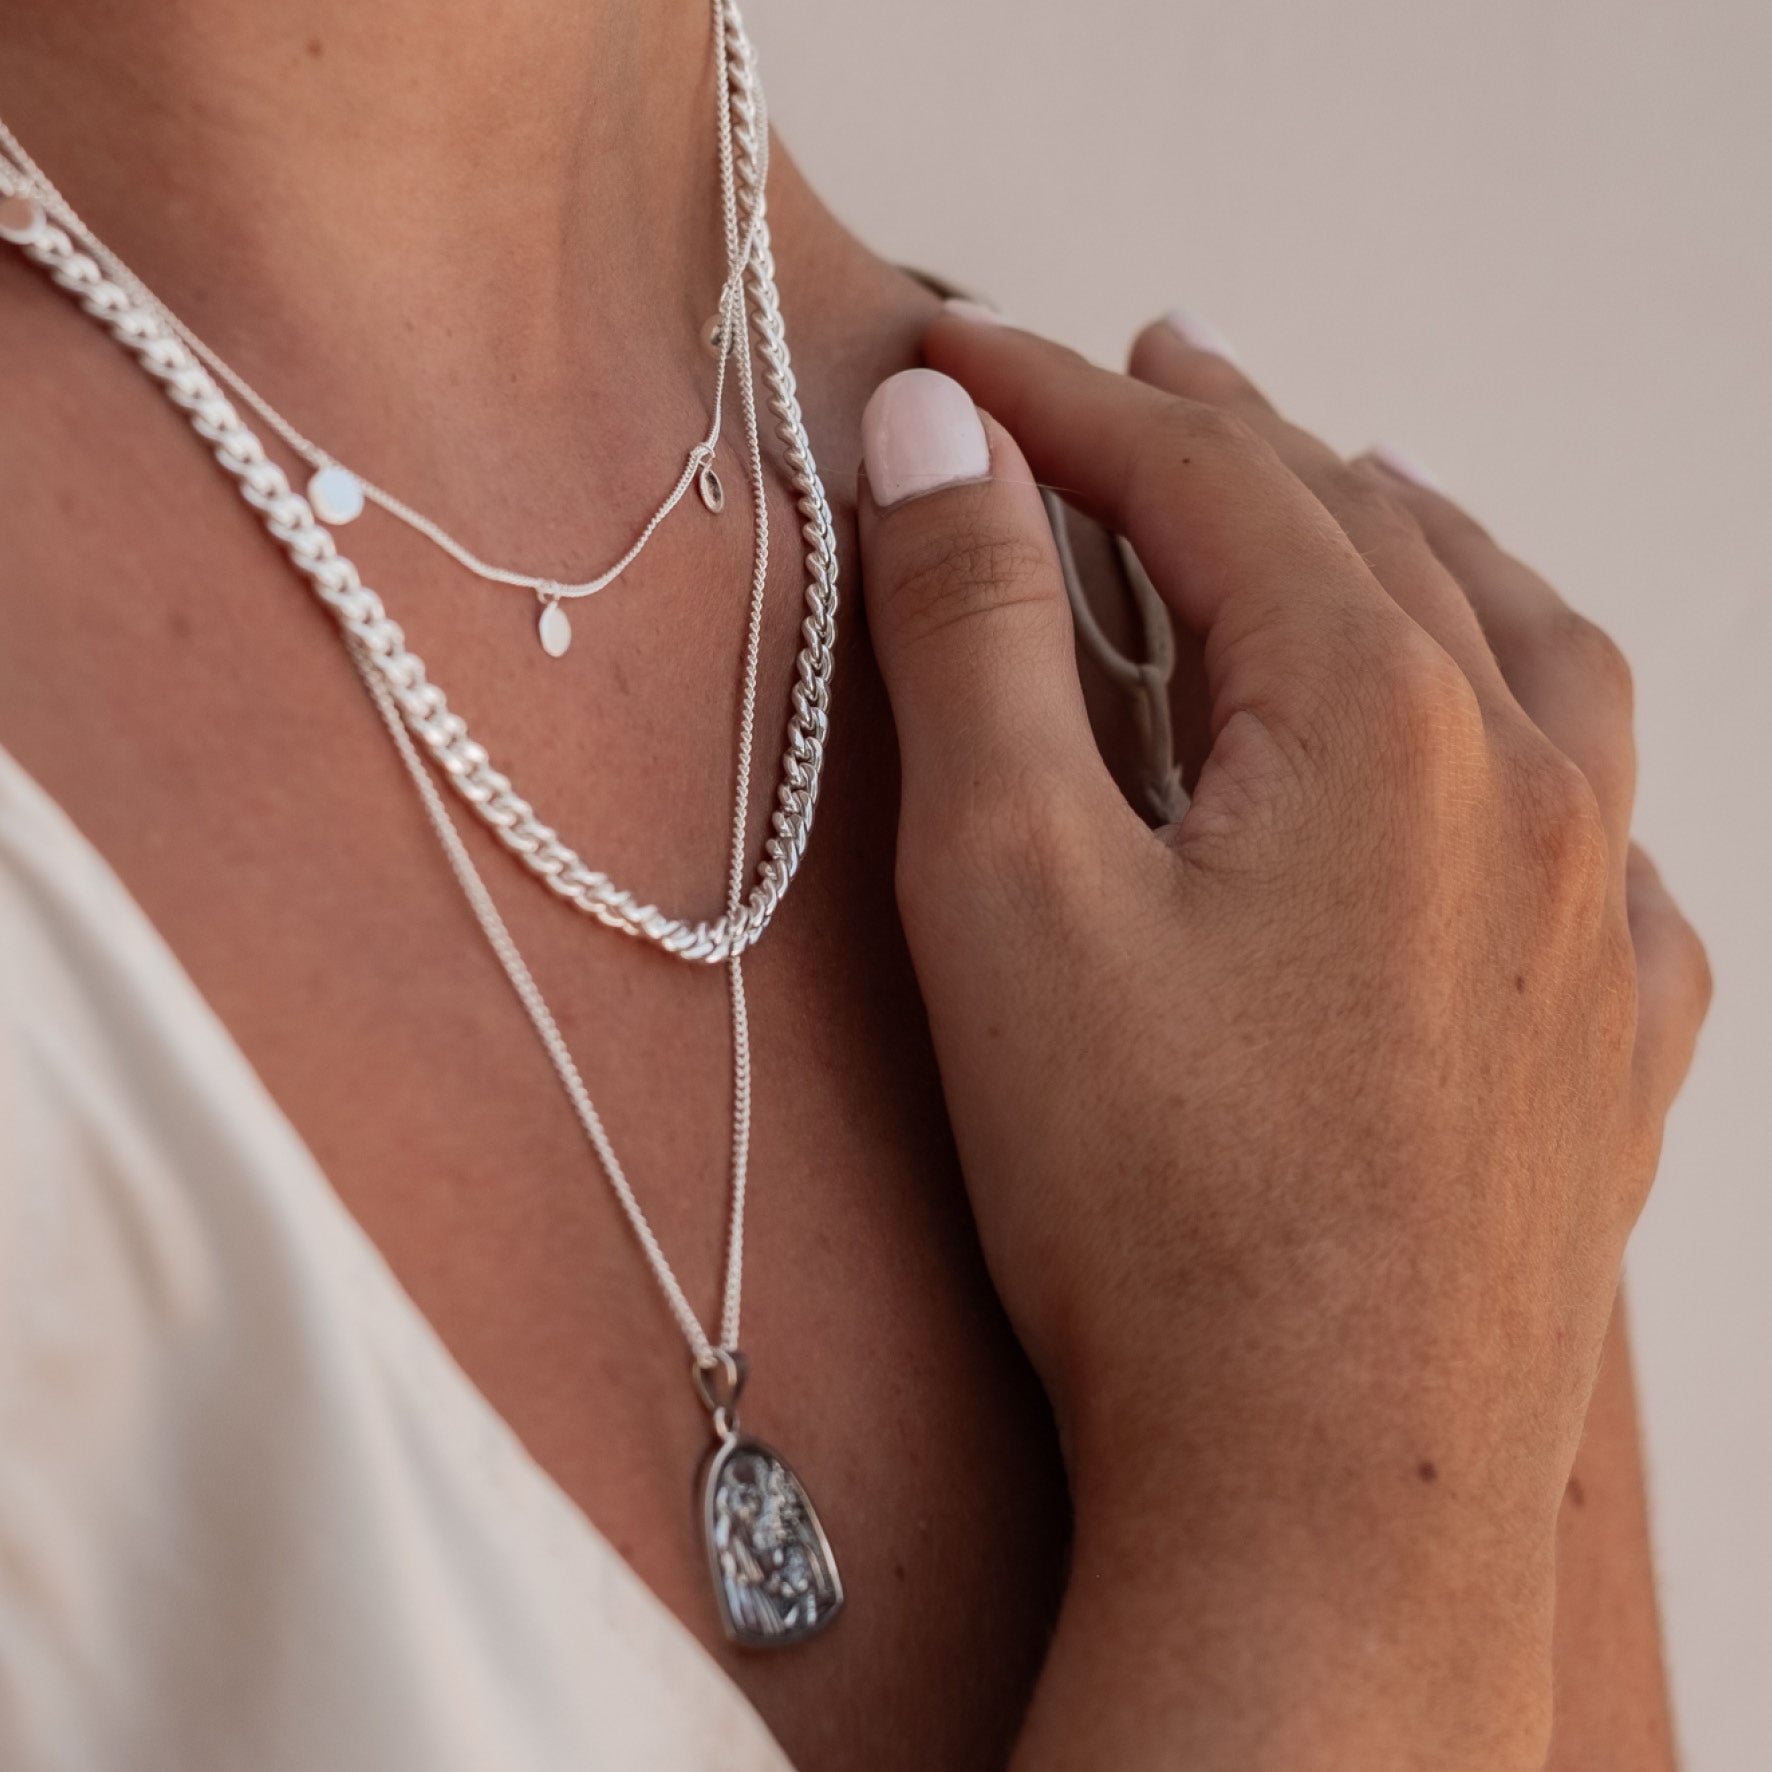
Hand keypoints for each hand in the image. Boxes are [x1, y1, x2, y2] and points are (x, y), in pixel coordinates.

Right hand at [854, 314, 1709, 1769]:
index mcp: (1384, 722)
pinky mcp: (1607, 1041)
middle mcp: (1529, 789)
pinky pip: (1608, 820)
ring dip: (1412, 545)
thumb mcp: (1007, 886)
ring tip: (1345, 492)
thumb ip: (973, 632)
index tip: (958, 354)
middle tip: (1134, 383)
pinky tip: (1504, 752)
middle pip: (1364, 538)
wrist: (1325, 1499)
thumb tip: (938, 435)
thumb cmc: (1152, 1209)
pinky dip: (1537, 728)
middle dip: (1226, 442)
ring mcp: (1594, 917)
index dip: (1060, 401)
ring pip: (1524, 648)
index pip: (1202, 481)